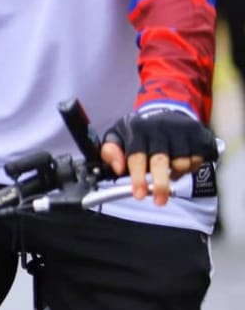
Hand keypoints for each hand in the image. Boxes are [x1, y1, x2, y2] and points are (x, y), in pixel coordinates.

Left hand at [100, 108, 216, 206]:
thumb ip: (110, 151)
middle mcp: (160, 129)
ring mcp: (181, 131)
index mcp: (138, 130)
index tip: (139, 194)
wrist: (166, 109)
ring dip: (174, 174)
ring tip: (167, 170)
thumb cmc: (139, 130)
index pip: (136, 157)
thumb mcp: (118, 135)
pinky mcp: (198, 136)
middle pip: (161, 161)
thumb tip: (117, 168)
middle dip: (160, 185)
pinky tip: (180, 162)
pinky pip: (196, 161)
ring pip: (181, 164)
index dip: (138, 178)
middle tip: (159, 200)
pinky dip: (188, 168)